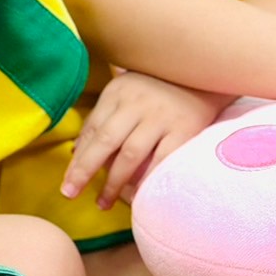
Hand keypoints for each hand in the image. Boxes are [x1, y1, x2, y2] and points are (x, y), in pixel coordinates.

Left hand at [61, 72, 226, 209]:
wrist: (207, 72)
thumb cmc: (160, 87)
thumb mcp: (127, 92)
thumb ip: (103, 118)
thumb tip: (77, 151)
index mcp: (118, 91)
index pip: (92, 129)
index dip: (78, 158)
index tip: (68, 181)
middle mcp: (137, 102)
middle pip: (105, 141)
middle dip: (84, 170)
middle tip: (70, 193)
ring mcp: (161, 116)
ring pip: (130, 155)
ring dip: (114, 182)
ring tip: (102, 202)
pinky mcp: (184, 129)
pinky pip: (162, 161)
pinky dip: (147, 180)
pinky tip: (137, 196)